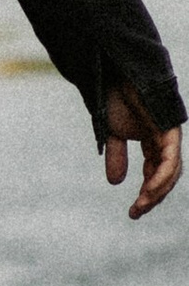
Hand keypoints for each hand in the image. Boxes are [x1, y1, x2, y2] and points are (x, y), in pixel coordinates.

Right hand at [104, 85, 181, 218]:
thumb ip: (117, 156)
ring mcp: (169, 134)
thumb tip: (116, 182)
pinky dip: (161, 176)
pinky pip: (170, 159)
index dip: (147, 194)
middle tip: (136, 213)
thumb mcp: (113, 133)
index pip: (156, 173)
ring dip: (157, 191)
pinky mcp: (168, 129)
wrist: (113, 73)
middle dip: (154, 197)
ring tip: (142, 204)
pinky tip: (149, 189)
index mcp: (154, 141)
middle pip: (167, 176)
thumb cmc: (114, 97)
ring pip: (172, 171)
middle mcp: (165, 140)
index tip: (133, 212)